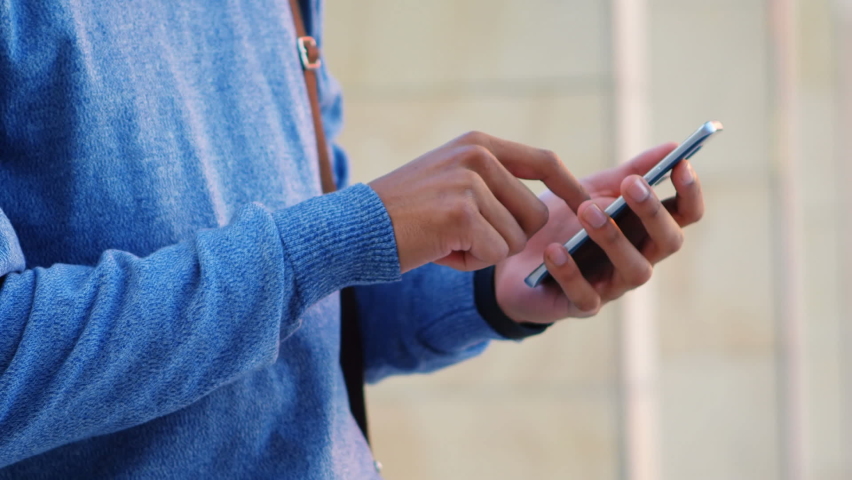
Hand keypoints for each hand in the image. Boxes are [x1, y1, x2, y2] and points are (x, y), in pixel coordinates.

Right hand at [369, 132, 589, 273]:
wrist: (356, 228)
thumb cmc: (405, 214)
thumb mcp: (451, 180)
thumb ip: (493, 183)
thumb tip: (547, 210)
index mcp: (479, 144)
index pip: (544, 161)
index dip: (571, 187)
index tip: (589, 207)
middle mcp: (478, 155)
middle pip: (536, 214)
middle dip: (507, 238)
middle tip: (464, 236)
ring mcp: (470, 182)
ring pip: (515, 239)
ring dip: (484, 252)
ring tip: (446, 240)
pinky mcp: (462, 213)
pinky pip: (493, 254)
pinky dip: (468, 263)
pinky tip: (439, 251)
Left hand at [494, 142, 704, 323]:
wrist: (514, 259)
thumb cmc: (561, 223)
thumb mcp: (591, 191)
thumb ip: (629, 172)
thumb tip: (672, 147)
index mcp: (645, 230)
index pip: (683, 215)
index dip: (690, 193)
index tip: (681, 165)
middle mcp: (638, 260)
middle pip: (667, 242)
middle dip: (653, 212)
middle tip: (631, 185)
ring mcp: (612, 286)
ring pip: (635, 271)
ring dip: (614, 239)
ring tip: (586, 211)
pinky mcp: (580, 306)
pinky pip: (585, 296)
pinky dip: (570, 272)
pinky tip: (554, 250)